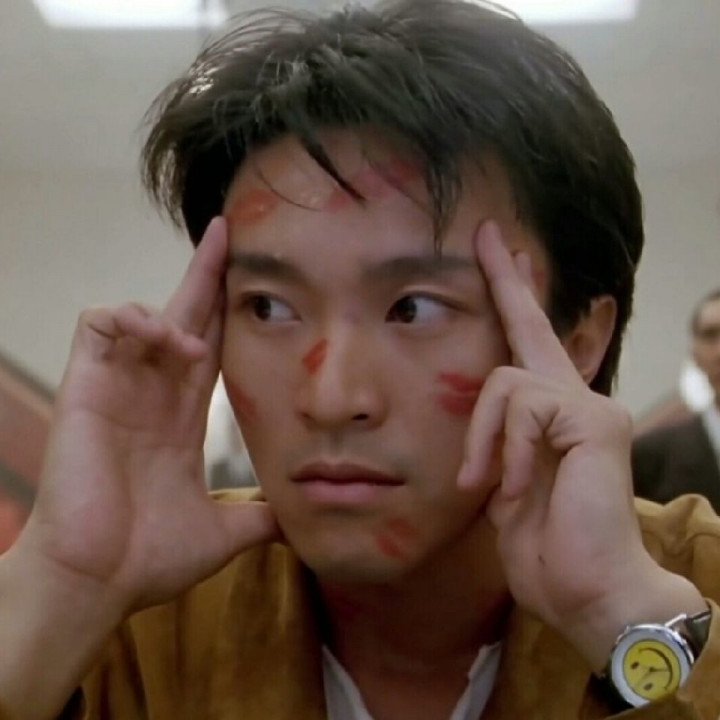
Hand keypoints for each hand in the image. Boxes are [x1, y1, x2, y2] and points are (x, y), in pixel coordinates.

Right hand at [15, 217, 277, 615]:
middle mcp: (152, 395)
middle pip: (183, 317)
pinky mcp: (85, 388)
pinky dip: (131, 319)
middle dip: (205, 275)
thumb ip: (258, 517)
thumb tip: (298, 517)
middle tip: (228, 232)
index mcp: (180, 419)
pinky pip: (100, 325)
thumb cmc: (146, 560)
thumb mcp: (221, 532)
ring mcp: (117, 389)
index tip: (254, 279)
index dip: (227, 313)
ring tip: (190, 346)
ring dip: (172, 314)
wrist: (96, 584)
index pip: (210, 348)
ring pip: (142, 315)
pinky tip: (161, 342)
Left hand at [458, 222, 704, 670]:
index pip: (531, 347)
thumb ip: (501, 441)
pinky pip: (521, 407)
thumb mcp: (505, 484)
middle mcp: (576, 399)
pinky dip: (505, 450)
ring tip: (492, 486)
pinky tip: (517, 485)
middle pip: (532, 325)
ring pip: (504, 381)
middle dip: (505, 279)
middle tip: (487, 232)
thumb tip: (491, 408)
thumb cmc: (545, 545)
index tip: (504, 257)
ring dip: (484, 440)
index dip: (514, 302)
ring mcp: (589, 405)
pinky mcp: (592, 418)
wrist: (587, 592)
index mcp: (553, 416)